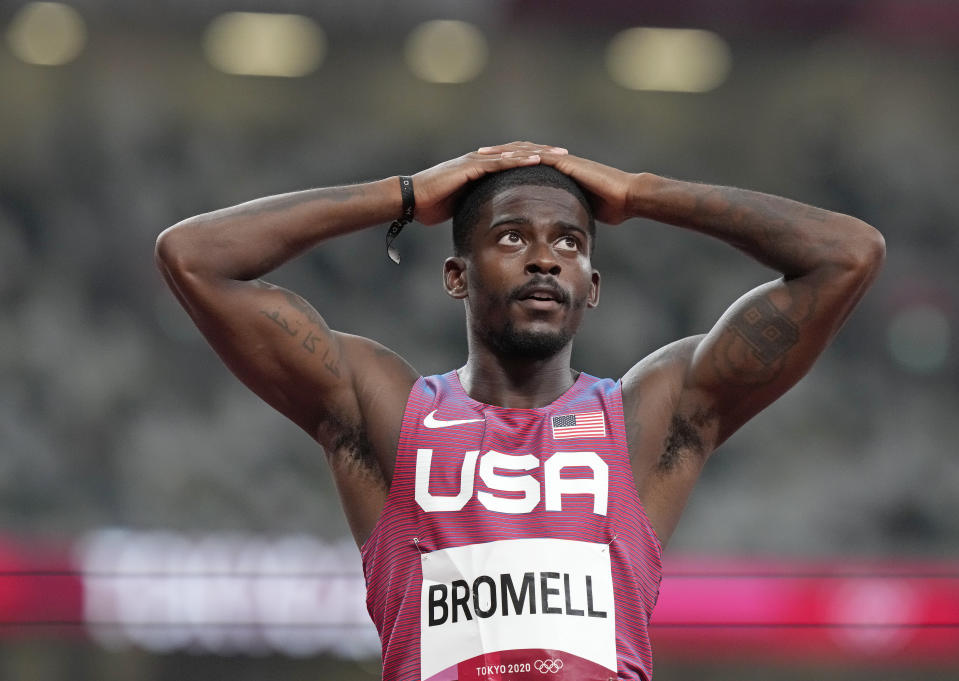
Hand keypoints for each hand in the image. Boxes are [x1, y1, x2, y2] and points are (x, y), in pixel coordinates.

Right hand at [411, 141, 566, 224]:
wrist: (409, 199)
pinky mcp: (470, 167)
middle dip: (544, 154)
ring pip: (513, 153)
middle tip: (568, 156)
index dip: (535, 162)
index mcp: (481, 169)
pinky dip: (518, 160)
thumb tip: (488, 220)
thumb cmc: (430, 205)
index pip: (513, 161)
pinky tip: (536, 160)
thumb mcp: (461, 207)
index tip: (557, 167)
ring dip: (538, 154)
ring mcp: (476, 161)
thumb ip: (476, 207)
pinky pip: (499, 162)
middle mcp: (481, 160)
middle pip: (519, 152)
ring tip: (559, 156)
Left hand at [479, 144, 635, 224]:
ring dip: (502, 151)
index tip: (485, 169)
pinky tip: (504, 157)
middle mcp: (556, 162)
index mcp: (556, 173)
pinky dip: (520, 155)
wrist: (627, 197)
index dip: (504, 165)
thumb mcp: (579, 211)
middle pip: (520, 153)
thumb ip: (565, 214)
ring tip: (481, 153)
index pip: (525, 165)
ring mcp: (561, 159)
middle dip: (497, 154)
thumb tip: (556, 230)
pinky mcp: (566, 162)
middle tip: (474, 156)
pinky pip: (538, 156)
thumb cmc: (609, 207)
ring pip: (525, 150)